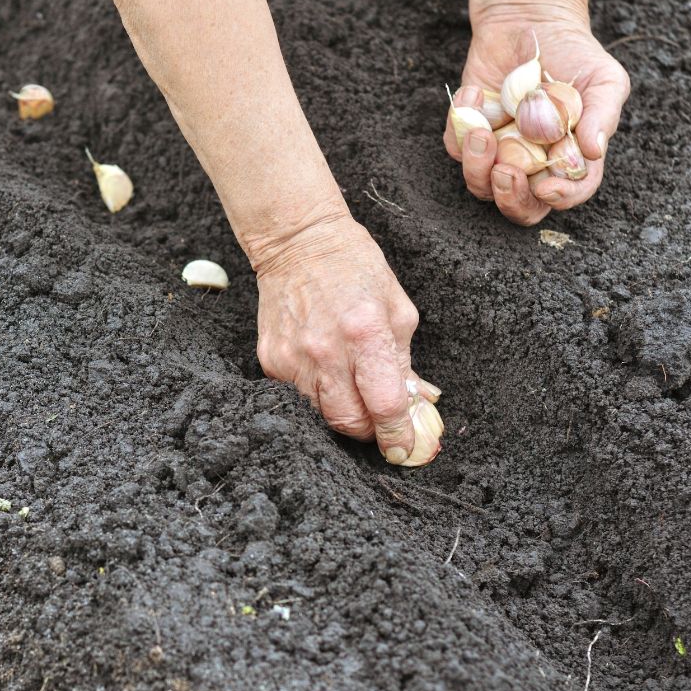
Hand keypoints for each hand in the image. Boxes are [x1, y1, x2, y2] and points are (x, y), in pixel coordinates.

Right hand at [249, 215, 439, 464]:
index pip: (385, 404)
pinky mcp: (270, 361)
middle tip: (381, 424)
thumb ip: (406, 361)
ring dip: (343, 413)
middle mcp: (325, 351)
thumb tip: (419, 403)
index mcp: (364, 332)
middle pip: (349, 422)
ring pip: (321, 416)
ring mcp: (292, 358)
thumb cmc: (354, 268)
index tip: (404, 447)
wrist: (297, 243)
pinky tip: (326, 371)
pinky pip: (298, 398)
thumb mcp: (397, 309)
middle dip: (370, 431)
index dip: (398, 433)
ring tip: (353, 391)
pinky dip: (318, 395)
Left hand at [443, 0, 629, 224]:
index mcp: (568, 160)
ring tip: (482, 133)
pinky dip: (459, 125)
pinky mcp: (469, 134)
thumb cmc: (575, 55)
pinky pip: (455, 147)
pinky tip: (475, 93)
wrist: (532, 21)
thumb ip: (602, 115)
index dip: (560, 198)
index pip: (569, 193)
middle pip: (519, 206)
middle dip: (510, 198)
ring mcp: (498, 152)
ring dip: (477, 167)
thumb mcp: (604, 80)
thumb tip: (594, 150)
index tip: (547, 187)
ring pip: (480, 185)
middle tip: (506, 172)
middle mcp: (532, 164)